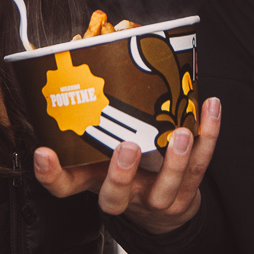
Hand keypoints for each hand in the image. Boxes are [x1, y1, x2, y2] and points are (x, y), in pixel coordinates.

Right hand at [34, 98, 222, 233]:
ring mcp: (156, 198)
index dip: (50, 174)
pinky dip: (208, 135)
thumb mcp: (100, 147)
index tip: (44, 153)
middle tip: (127, 147)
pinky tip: (210, 106)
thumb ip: (90, 110)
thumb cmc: (125, 166)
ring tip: (180, 132)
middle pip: (115, 197)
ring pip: (167, 187)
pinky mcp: (186, 192)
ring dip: (175, 160)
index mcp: (94, 182)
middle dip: (120, 174)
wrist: (162, 208)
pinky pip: (200, 166)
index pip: (64, 186)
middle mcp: (123, 195)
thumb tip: (83, 45)